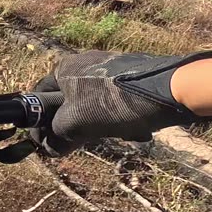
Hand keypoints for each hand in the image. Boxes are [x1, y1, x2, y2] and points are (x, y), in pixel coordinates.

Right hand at [30, 50, 211, 155]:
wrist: (170, 90)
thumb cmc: (116, 103)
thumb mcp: (77, 123)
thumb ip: (56, 135)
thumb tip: (47, 148)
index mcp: (64, 68)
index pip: (40, 96)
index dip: (41, 121)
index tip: (50, 141)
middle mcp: (83, 63)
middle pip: (70, 103)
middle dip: (79, 126)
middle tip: (88, 140)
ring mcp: (109, 68)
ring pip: (95, 105)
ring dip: (103, 124)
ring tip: (121, 134)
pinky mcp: (131, 76)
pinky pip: (117, 102)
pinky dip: (122, 118)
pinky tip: (137, 130)